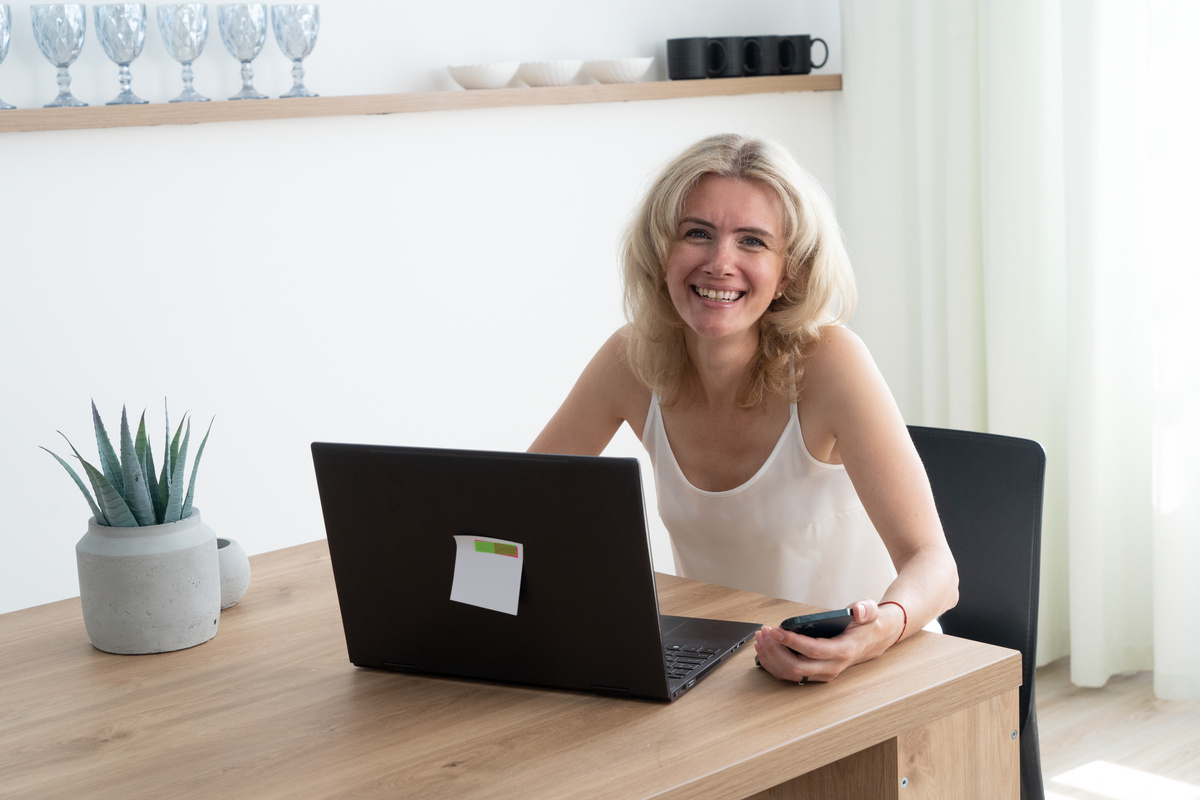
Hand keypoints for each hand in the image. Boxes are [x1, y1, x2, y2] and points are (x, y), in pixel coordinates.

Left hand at [753, 600, 890, 682]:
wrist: (870, 641)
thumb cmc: (865, 626)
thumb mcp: (870, 612)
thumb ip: (865, 609)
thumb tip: (857, 611)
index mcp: (843, 651)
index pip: (813, 651)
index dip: (792, 641)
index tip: (776, 630)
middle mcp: (831, 667)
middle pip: (797, 667)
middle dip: (776, 650)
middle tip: (765, 633)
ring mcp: (822, 674)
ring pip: (790, 673)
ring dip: (771, 658)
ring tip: (761, 638)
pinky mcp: (813, 675)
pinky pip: (789, 675)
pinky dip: (773, 664)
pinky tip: (764, 649)